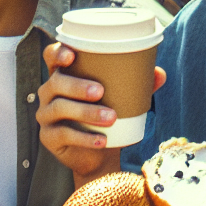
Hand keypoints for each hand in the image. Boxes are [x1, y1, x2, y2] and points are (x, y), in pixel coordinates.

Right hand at [36, 41, 164, 185]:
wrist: (98, 153)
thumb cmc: (106, 114)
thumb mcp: (121, 97)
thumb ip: (139, 84)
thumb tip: (160, 73)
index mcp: (63, 74)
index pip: (51, 56)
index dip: (57, 52)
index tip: (72, 55)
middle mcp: (49, 92)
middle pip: (56, 82)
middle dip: (77, 86)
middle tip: (101, 91)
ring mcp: (45, 115)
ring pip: (59, 108)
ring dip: (86, 112)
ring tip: (110, 118)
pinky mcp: (48, 137)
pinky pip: (63, 135)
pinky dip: (84, 138)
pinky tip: (102, 140)